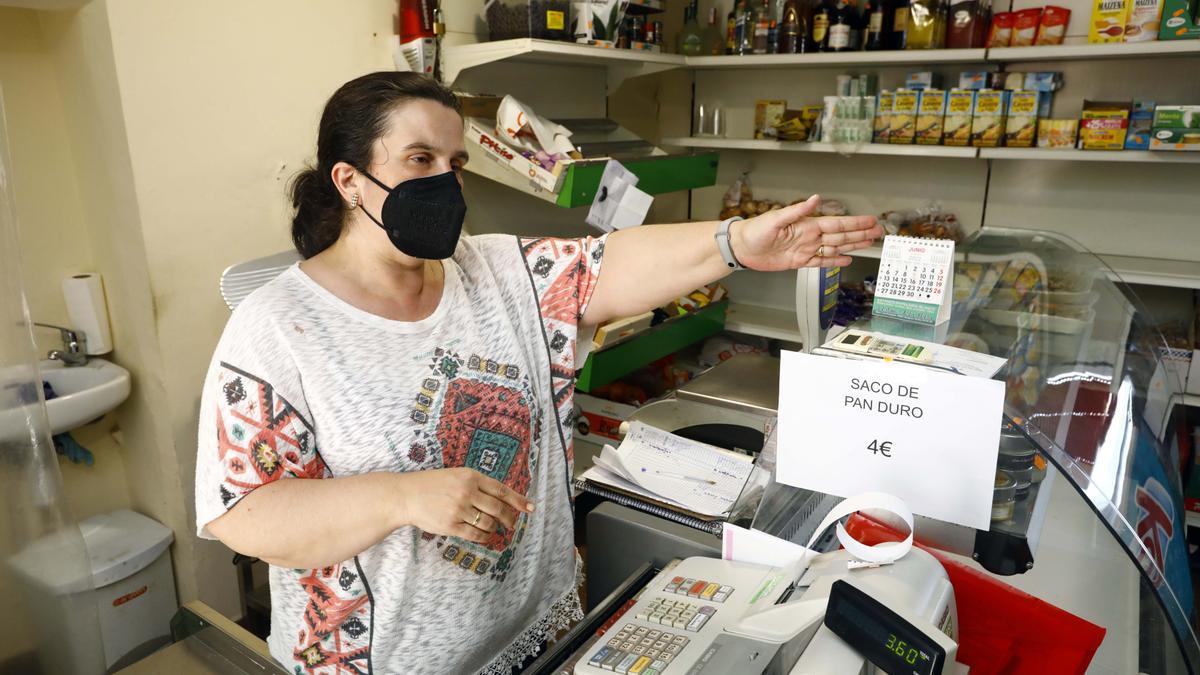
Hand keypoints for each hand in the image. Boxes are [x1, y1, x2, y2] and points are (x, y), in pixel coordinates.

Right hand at [395, 467, 534, 543]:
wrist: (407, 495)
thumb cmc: (433, 484)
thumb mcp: (457, 475)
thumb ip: (477, 484)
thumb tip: (502, 498)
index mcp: (471, 476)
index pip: (501, 490)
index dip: (518, 500)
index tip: (530, 508)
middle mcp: (467, 492)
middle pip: (498, 509)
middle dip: (510, 518)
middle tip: (513, 523)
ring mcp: (459, 509)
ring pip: (489, 523)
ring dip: (495, 528)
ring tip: (495, 528)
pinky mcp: (451, 525)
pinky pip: (476, 534)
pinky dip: (485, 537)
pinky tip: (486, 536)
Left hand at [730, 195, 882, 270]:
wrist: (741, 248)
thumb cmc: (754, 231)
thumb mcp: (775, 219)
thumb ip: (797, 210)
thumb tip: (815, 198)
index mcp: (807, 225)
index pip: (837, 224)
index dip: (855, 223)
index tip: (870, 220)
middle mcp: (809, 236)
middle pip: (841, 235)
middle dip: (860, 233)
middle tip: (878, 231)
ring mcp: (806, 249)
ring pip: (835, 248)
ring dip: (853, 245)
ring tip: (869, 243)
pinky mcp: (799, 261)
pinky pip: (821, 261)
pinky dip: (835, 261)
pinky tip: (846, 259)